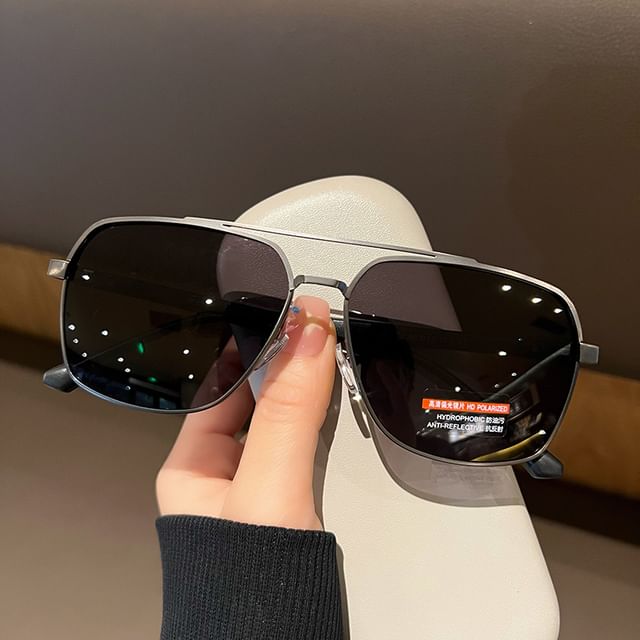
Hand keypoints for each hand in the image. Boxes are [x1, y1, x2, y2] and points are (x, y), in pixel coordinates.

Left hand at [156, 295, 335, 529]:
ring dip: (305, 392)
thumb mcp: (267, 488)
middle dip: (284, 366)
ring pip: (282, 421)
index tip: (287, 318)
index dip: (253, 349)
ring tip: (324, 352)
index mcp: (190, 469)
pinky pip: (304, 446)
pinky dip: (320, 422)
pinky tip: (332, 403)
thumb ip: (287, 413)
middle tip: (314, 329)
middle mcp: (221, 475)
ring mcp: (259, 489)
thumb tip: (306, 337)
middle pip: (253, 399)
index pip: (219, 386)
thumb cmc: (249, 586)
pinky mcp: (294, 503)